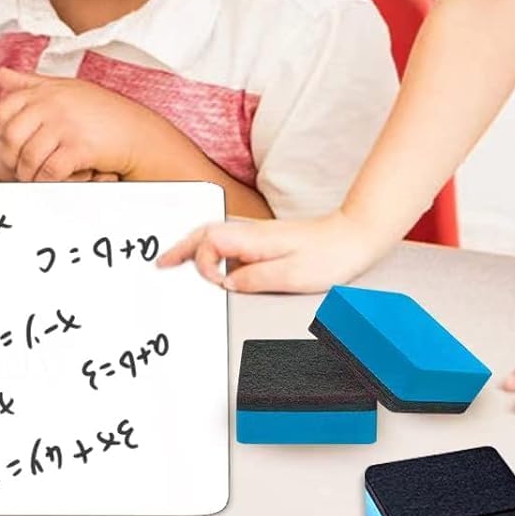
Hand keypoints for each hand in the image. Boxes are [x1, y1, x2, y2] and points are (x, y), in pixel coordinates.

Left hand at [0, 67, 151, 181]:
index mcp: (46, 90)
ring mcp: (66, 125)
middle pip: (11, 136)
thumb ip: (32, 83)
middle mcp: (53, 104)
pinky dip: (48, 182)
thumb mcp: (65, 88)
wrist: (138, 132)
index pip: (4, 110)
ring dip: (29, 175)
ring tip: (37, 179)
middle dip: (11, 159)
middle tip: (20, 169)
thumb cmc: (102, 112)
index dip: (2, 132)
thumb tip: (1, 74)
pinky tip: (56, 180)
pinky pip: (50, 170)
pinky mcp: (79, 147)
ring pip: (28, 158)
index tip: (14, 145)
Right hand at [157, 209, 383, 291]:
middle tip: (161, 263)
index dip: (204, 264)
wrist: (353, 237)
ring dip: (191, 244)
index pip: (210, 244)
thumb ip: (254, 278)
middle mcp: (251, 231)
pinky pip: (227, 239)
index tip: (215, 284)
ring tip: (176, 260)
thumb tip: (225, 283)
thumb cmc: (328, 256)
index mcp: (253, 237)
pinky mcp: (265, 239)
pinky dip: (209, 246)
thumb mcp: (292, 275)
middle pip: (203, 232)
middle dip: (179, 247)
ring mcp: (257, 233)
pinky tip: (211, 258)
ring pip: (213, 233)